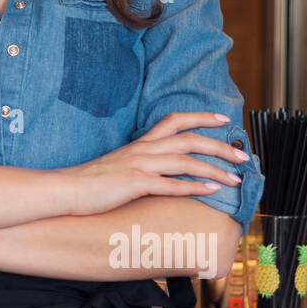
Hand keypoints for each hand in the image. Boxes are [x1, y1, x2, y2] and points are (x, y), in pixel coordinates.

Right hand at [54, 111, 248, 215]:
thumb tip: (159, 171)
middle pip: (189, 139)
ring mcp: (138, 166)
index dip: (201, 117)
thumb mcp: (118, 165)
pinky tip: (212, 191)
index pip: (175, 120)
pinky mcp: (133, 184)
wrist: (63, 189)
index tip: (223, 119)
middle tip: (243, 155)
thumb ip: (140, 164)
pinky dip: (194, 187)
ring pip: (185, 161)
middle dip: (219, 145)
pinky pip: (170, 185)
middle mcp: (142, 150)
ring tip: (236, 178)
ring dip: (214, 169)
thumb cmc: (89, 182)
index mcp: (140, 143)